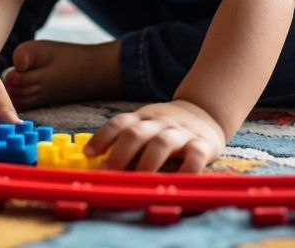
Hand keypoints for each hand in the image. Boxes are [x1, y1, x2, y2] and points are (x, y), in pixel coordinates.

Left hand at [83, 99, 226, 171]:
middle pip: (136, 133)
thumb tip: (99, 164)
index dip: (102, 137)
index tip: (89, 154)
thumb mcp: (146, 126)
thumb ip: (127, 142)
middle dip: (120, 153)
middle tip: (108, 173)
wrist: (205, 111)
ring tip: (138, 181)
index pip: (119, 123)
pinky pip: (195, 157)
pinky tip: (175, 183)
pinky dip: (186, 170)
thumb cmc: (167, 127)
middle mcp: (160, 123)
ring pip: (162, 143)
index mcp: (143, 118)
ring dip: (146, 163)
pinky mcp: (203, 144)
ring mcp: (181, 132)